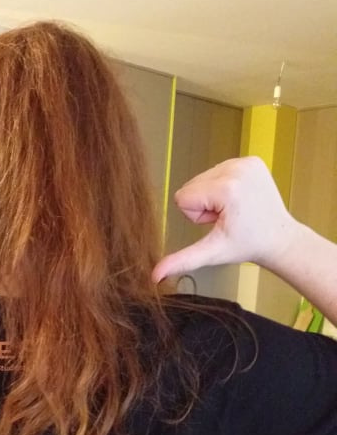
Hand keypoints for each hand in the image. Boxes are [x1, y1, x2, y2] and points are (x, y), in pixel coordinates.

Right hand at [152, 156, 299, 282]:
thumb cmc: (248, 245)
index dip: (196, 215)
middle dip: (204, 205)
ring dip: (213, 196)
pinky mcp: (251, 159)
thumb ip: (183, 260)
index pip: (182, 197)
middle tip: (226, 217)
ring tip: (232, 209)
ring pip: (203, 177)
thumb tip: (155, 275)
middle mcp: (236, 169)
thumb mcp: (212, 253)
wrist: (279, 238)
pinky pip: (218, 170)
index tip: (218, 222)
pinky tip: (239, 199)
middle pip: (191, 185)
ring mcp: (245, 161)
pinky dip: (224, 186)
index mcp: (226, 189)